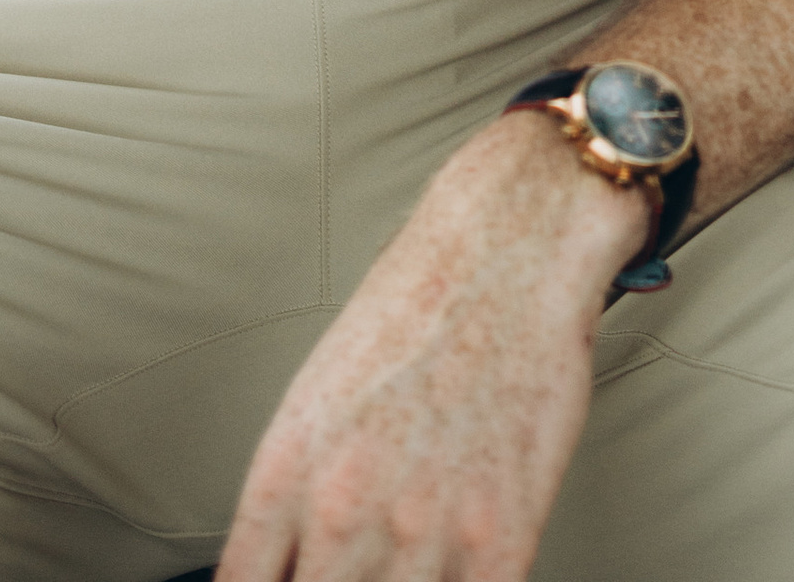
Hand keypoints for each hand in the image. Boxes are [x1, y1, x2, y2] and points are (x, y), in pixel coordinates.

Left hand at [221, 112, 643, 581]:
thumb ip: (293, 495)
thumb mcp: (321, 395)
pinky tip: (456, 578)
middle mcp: (342, 509)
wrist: (509, 246)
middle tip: (355, 571)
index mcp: (286, 470)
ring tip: (406, 569)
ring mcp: (422, 531)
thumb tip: (283, 567)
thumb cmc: (417, 307)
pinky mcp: (500, 538)